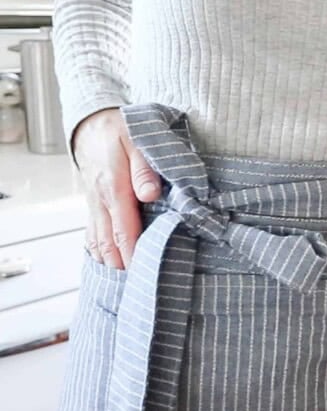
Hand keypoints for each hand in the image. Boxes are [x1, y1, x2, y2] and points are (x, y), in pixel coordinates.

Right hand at [72, 107, 161, 268]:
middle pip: (108, 242)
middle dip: (121, 265)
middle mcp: (100, 201)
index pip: (123, 230)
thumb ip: (144, 169)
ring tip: (124, 282)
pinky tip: (108, 263)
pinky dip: (98, 250)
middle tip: (138, 287)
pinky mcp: (92, 204)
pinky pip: (92, 232)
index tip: (143, 272)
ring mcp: (93, 204)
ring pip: (97, 240)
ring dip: (109, 261)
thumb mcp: (137, 141)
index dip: (132, 253)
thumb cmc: (120, 131)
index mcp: (114, 188)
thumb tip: (149, 195)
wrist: (92, 123)